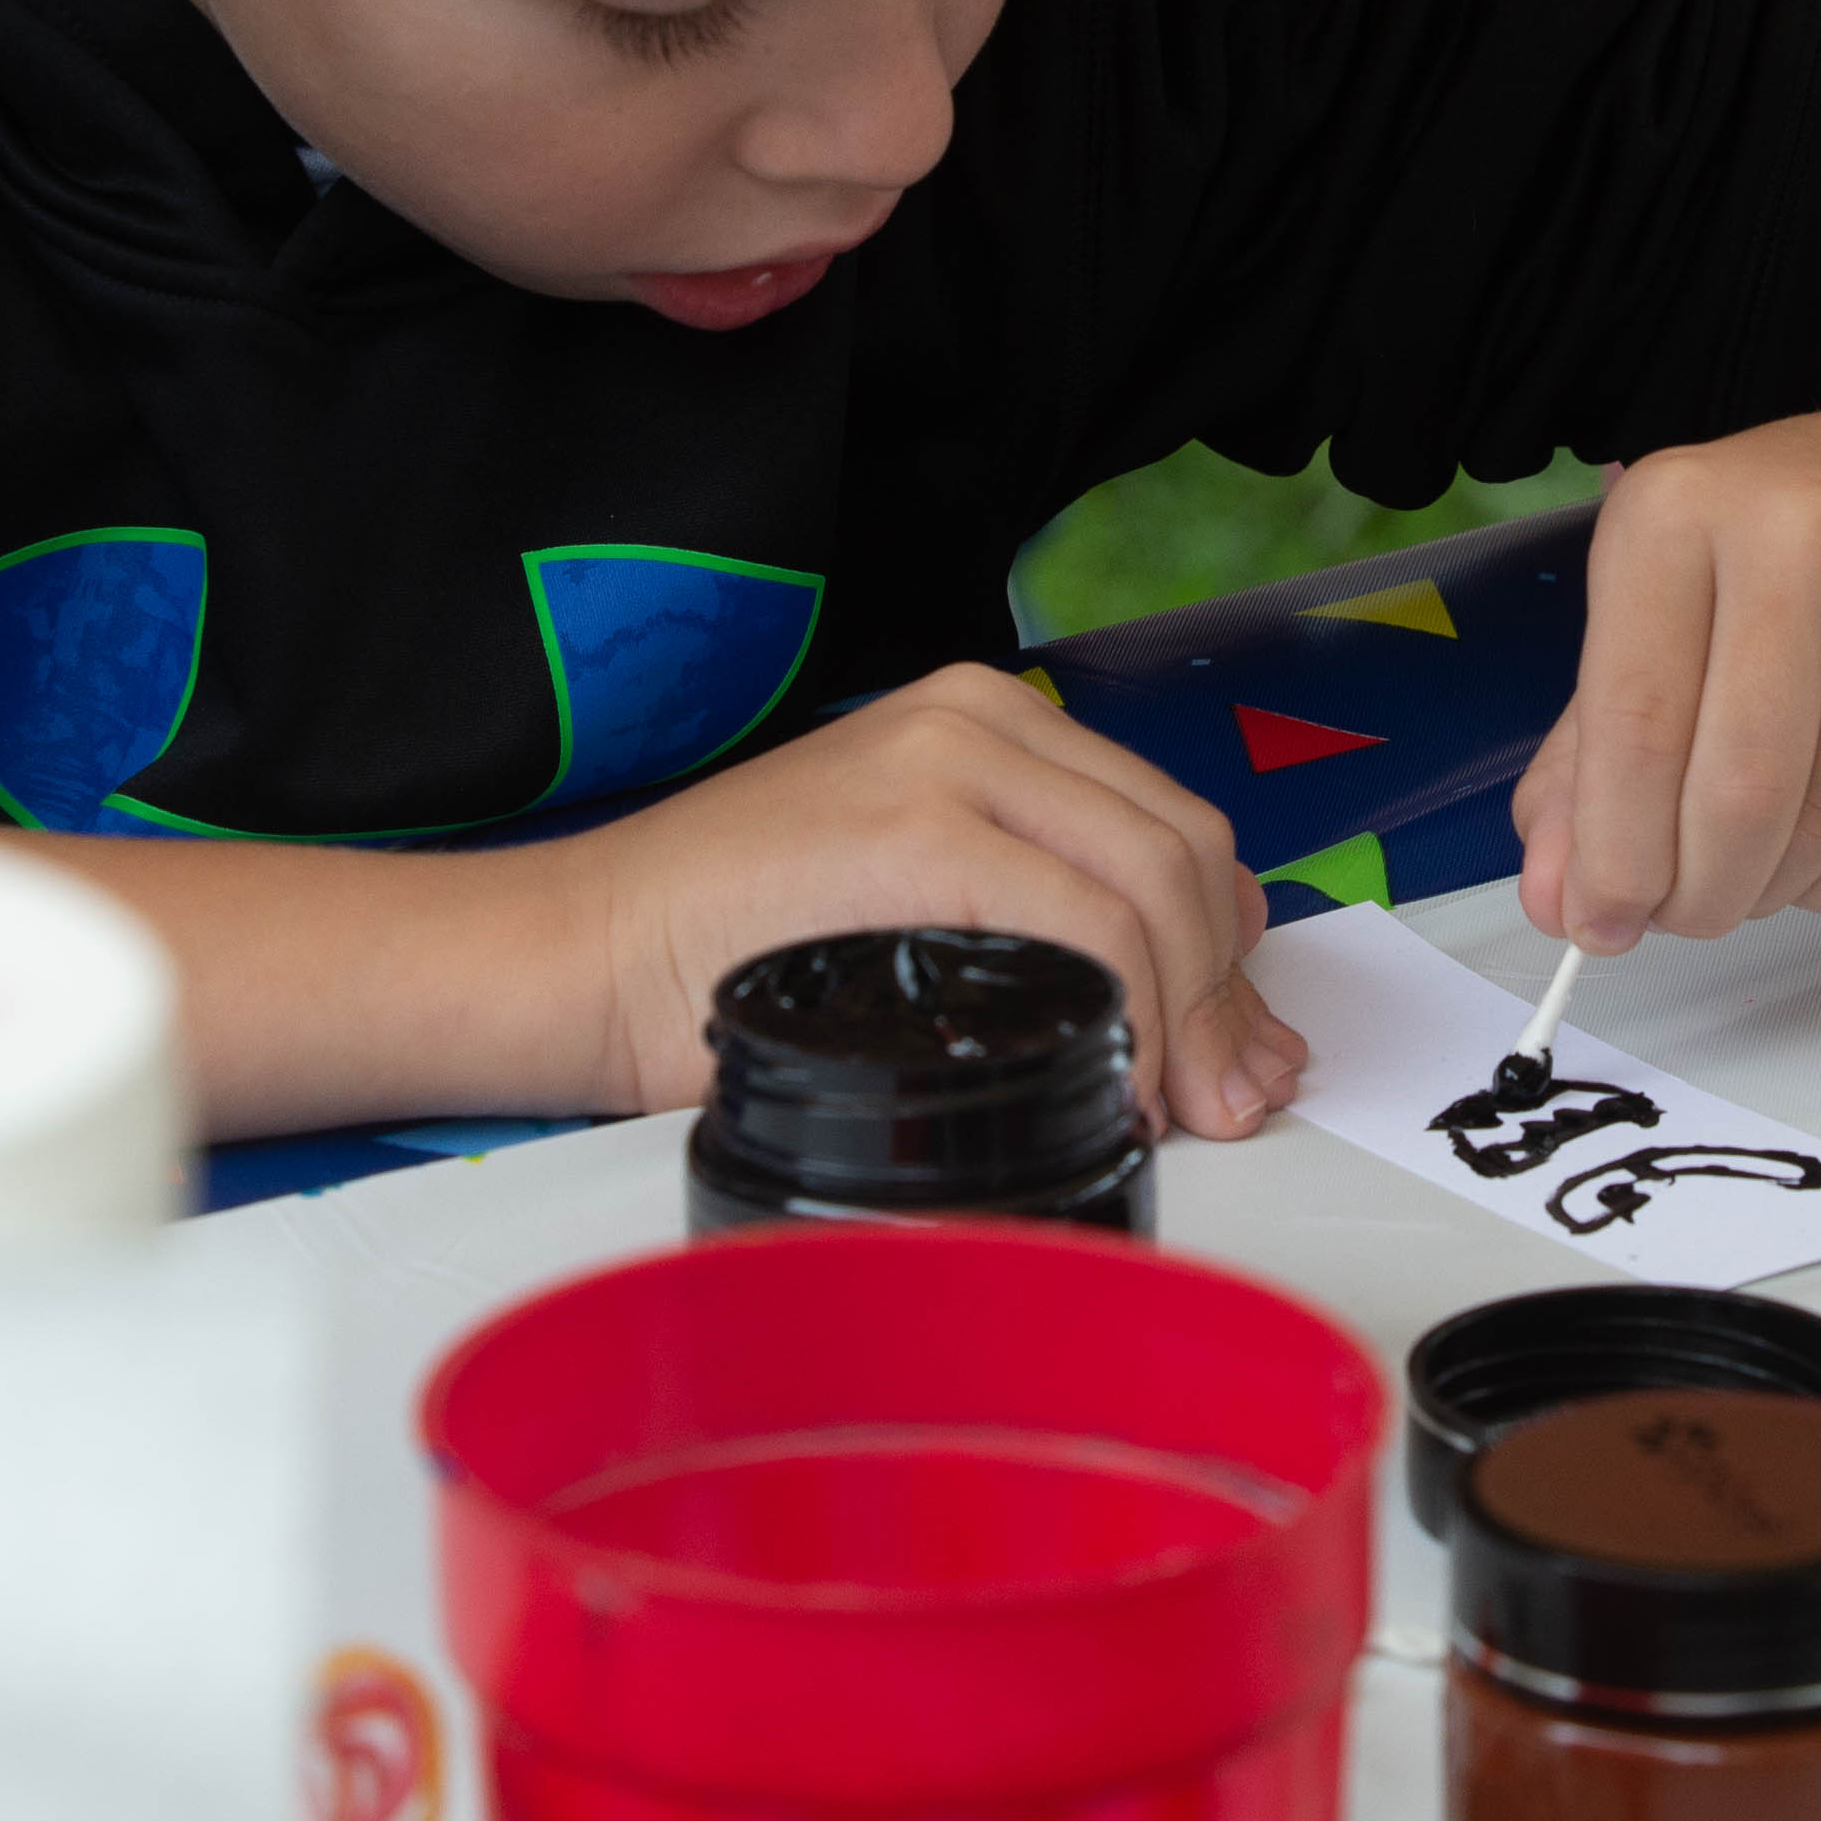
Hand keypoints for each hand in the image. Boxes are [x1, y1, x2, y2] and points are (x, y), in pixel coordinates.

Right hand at [557, 663, 1305, 1137]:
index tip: (1234, 1053)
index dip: (1227, 953)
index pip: (1171, 826)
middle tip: (1226, 1098)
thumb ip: (1046, 914)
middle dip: (1226, 991)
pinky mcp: (918, 825)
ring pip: (1157, 883)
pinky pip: (1090, 923)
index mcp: (986, 718)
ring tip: (1167, 1103)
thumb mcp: (917, 903)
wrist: (586, 953)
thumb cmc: (732, 947)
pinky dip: (1129, 1012)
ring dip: (1190, 1011)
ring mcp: (947, 759)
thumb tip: (1205, 1006)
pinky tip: (1108, 1082)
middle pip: (1184, 849)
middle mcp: (980, 716)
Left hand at [1513, 407, 1820, 955]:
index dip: (1610, 853)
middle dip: (1691, 894)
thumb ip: (1585, 757)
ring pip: (1817, 829)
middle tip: (1673, 916)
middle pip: (1736, 789)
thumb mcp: (1652, 605)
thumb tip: (1553, 897)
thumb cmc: (1778, 547)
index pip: (1636, 722)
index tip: (1593, 923)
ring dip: (1761, 891)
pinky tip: (1809, 851)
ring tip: (1738, 873)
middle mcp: (1793, 541)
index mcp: (1676, 513)